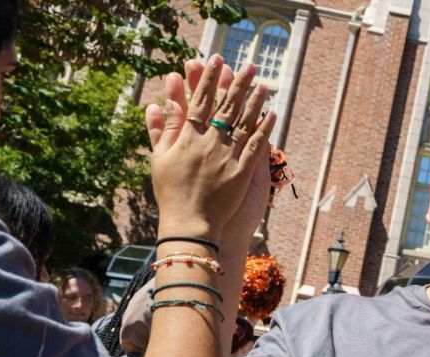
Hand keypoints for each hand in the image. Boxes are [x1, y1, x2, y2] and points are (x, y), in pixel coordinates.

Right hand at [145, 54, 275, 243]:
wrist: (189, 224)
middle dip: (238, 83)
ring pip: (244, 122)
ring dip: (256, 101)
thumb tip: (156, 104)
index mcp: (188, 137)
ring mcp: (227, 156)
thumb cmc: (170, 192)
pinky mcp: (242, 172)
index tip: (217, 59)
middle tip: (250, 65)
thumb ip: (161, 130)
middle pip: (226, 106)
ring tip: (265, 83)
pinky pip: (256, 146)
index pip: (201, 100)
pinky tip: (273, 114)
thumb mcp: (159, 159)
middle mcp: (209, 143)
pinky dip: (265, 129)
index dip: (209, 78)